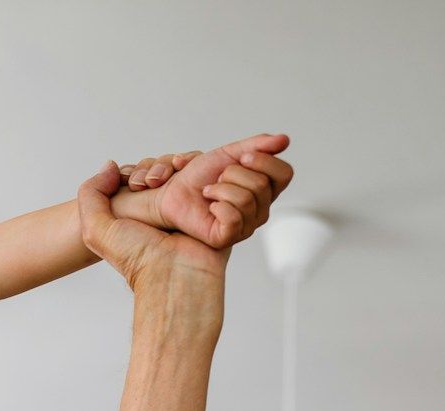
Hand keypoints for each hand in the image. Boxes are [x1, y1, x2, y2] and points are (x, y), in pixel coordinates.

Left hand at [78, 162, 227, 292]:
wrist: (172, 277)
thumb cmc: (137, 258)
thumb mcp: (96, 228)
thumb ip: (91, 193)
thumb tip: (111, 166)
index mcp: (148, 208)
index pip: (156, 169)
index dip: (151, 166)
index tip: (143, 180)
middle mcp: (176, 207)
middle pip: (180, 165)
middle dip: (168, 165)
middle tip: (157, 182)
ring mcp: (201, 209)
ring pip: (203, 170)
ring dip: (192, 167)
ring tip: (181, 181)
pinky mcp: (225, 215)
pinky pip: (230, 183)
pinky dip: (221, 179)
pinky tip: (205, 191)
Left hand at [119, 134, 292, 249]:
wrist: (159, 196)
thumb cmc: (193, 175)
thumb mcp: (227, 153)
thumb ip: (257, 144)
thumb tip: (285, 139)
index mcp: (260, 190)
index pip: (284, 173)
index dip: (265, 160)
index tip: (241, 157)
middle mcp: (256, 210)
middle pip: (265, 183)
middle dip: (234, 172)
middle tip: (215, 178)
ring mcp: (243, 226)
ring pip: (250, 197)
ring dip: (222, 187)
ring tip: (206, 193)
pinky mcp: (225, 237)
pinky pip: (235, 219)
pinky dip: (219, 205)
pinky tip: (208, 206)